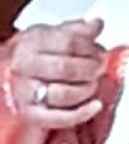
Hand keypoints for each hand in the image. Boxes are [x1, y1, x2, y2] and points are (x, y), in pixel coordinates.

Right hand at [4, 19, 106, 136]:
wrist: (13, 73)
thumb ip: (78, 30)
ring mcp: (27, 93)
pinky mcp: (32, 115)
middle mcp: (25, 68)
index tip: (100, 51)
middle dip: (91, 68)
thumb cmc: (37, 53)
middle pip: (66, 69)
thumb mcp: (54, 35)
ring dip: (87, 89)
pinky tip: (96, 105)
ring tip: (94, 83)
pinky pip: (60, 118)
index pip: (68, 43)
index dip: (90, 48)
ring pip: (64, 94)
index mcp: (32, 43)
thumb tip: (97, 24)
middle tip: (100, 67)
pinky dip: (82, 113)